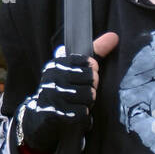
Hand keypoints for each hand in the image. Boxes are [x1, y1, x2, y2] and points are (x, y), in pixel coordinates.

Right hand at [19, 31, 117, 153]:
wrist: (40, 116)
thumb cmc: (63, 90)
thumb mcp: (74, 69)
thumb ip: (95, 52)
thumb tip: (114, 37)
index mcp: (58, 63)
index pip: (89, 62)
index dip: (93, 72)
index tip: (87, 77)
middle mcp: (54, 76)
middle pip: (92, 79)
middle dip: (92, 88)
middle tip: (81, 93)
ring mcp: (53, 95)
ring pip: (90, 96)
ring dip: (88, 103)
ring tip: (77, 103)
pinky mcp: (55, 113)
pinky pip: (83, 113)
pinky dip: (83, 116)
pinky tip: (74, 114)